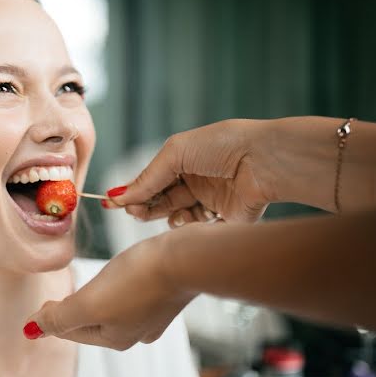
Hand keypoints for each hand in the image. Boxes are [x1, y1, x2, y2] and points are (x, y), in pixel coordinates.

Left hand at [24, 231, 196, 349]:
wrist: (187, 259)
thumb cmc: (137, 280)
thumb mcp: (89, 303)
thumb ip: (59, 317)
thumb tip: (30, 331)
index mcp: (115, 339)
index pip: (72, 331)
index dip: (53, 318)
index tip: (41, 307)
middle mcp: (137, 333)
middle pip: (95, 323)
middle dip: (77, 312)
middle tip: (62, 299)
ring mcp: (155, 315)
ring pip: (116, 309)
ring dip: (101, 300)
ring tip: (92, 289)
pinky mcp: (167, 294)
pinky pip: (135, 295)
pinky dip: (123, 288)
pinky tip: (124, 279)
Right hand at [109, 119, 275, 225]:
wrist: (263, 160)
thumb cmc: (222, 146)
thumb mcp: (175, 153)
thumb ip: (148, 177)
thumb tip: (121, 196)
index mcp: (186, 160)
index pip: (152, 180)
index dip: (133, 192)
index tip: (112, 203)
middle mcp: (197, 181)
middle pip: (161, 200)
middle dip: (145, 206)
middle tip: (134, 212)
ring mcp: (211, 201)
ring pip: (177, 216)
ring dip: (167, 216)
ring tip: (170, 213)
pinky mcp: (226, 220)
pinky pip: (199, 230)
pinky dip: (189, 227)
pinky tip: (189, 218)